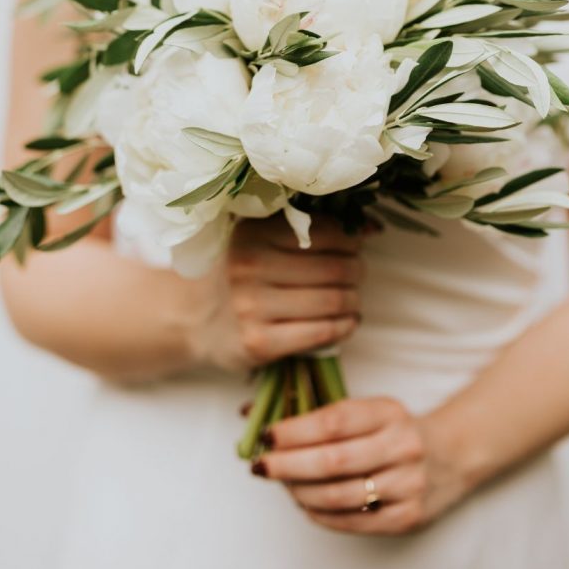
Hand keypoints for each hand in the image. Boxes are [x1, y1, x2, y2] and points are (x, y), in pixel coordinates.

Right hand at [193, 213, 366, 372]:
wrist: (194, 317)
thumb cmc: (240, 271)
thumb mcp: (261, 238)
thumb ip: (309, 229)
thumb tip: (373, 227)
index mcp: (253, 232)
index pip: (326, 231)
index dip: (351, 239)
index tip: (355, 246)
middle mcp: (250, 265)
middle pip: (336, 268)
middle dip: (357, 271)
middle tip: (356, 274)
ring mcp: (252, 306)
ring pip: (334, 300)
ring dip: (354, 300)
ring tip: (352, 299)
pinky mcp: (259, 342)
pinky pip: (322, 332)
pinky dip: (345, 326)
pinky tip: (346, 321)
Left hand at [249, 396, 469, 535]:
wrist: (452, 454)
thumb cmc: (394, 430)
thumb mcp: (369, 410)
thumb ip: (319, 412)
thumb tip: (253, 412)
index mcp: (389, 412)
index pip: (334, 421)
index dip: (295, 429)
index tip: (267, 434)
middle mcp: (402, 446)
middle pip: (333, 460)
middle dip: (289, 464)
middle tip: (261, 465)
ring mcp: (408, 484)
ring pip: (340, 495)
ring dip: (300, 492)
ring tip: (282, 484)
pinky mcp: (408, 517)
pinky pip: (353, 521)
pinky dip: (321, 514)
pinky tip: (305, 503)